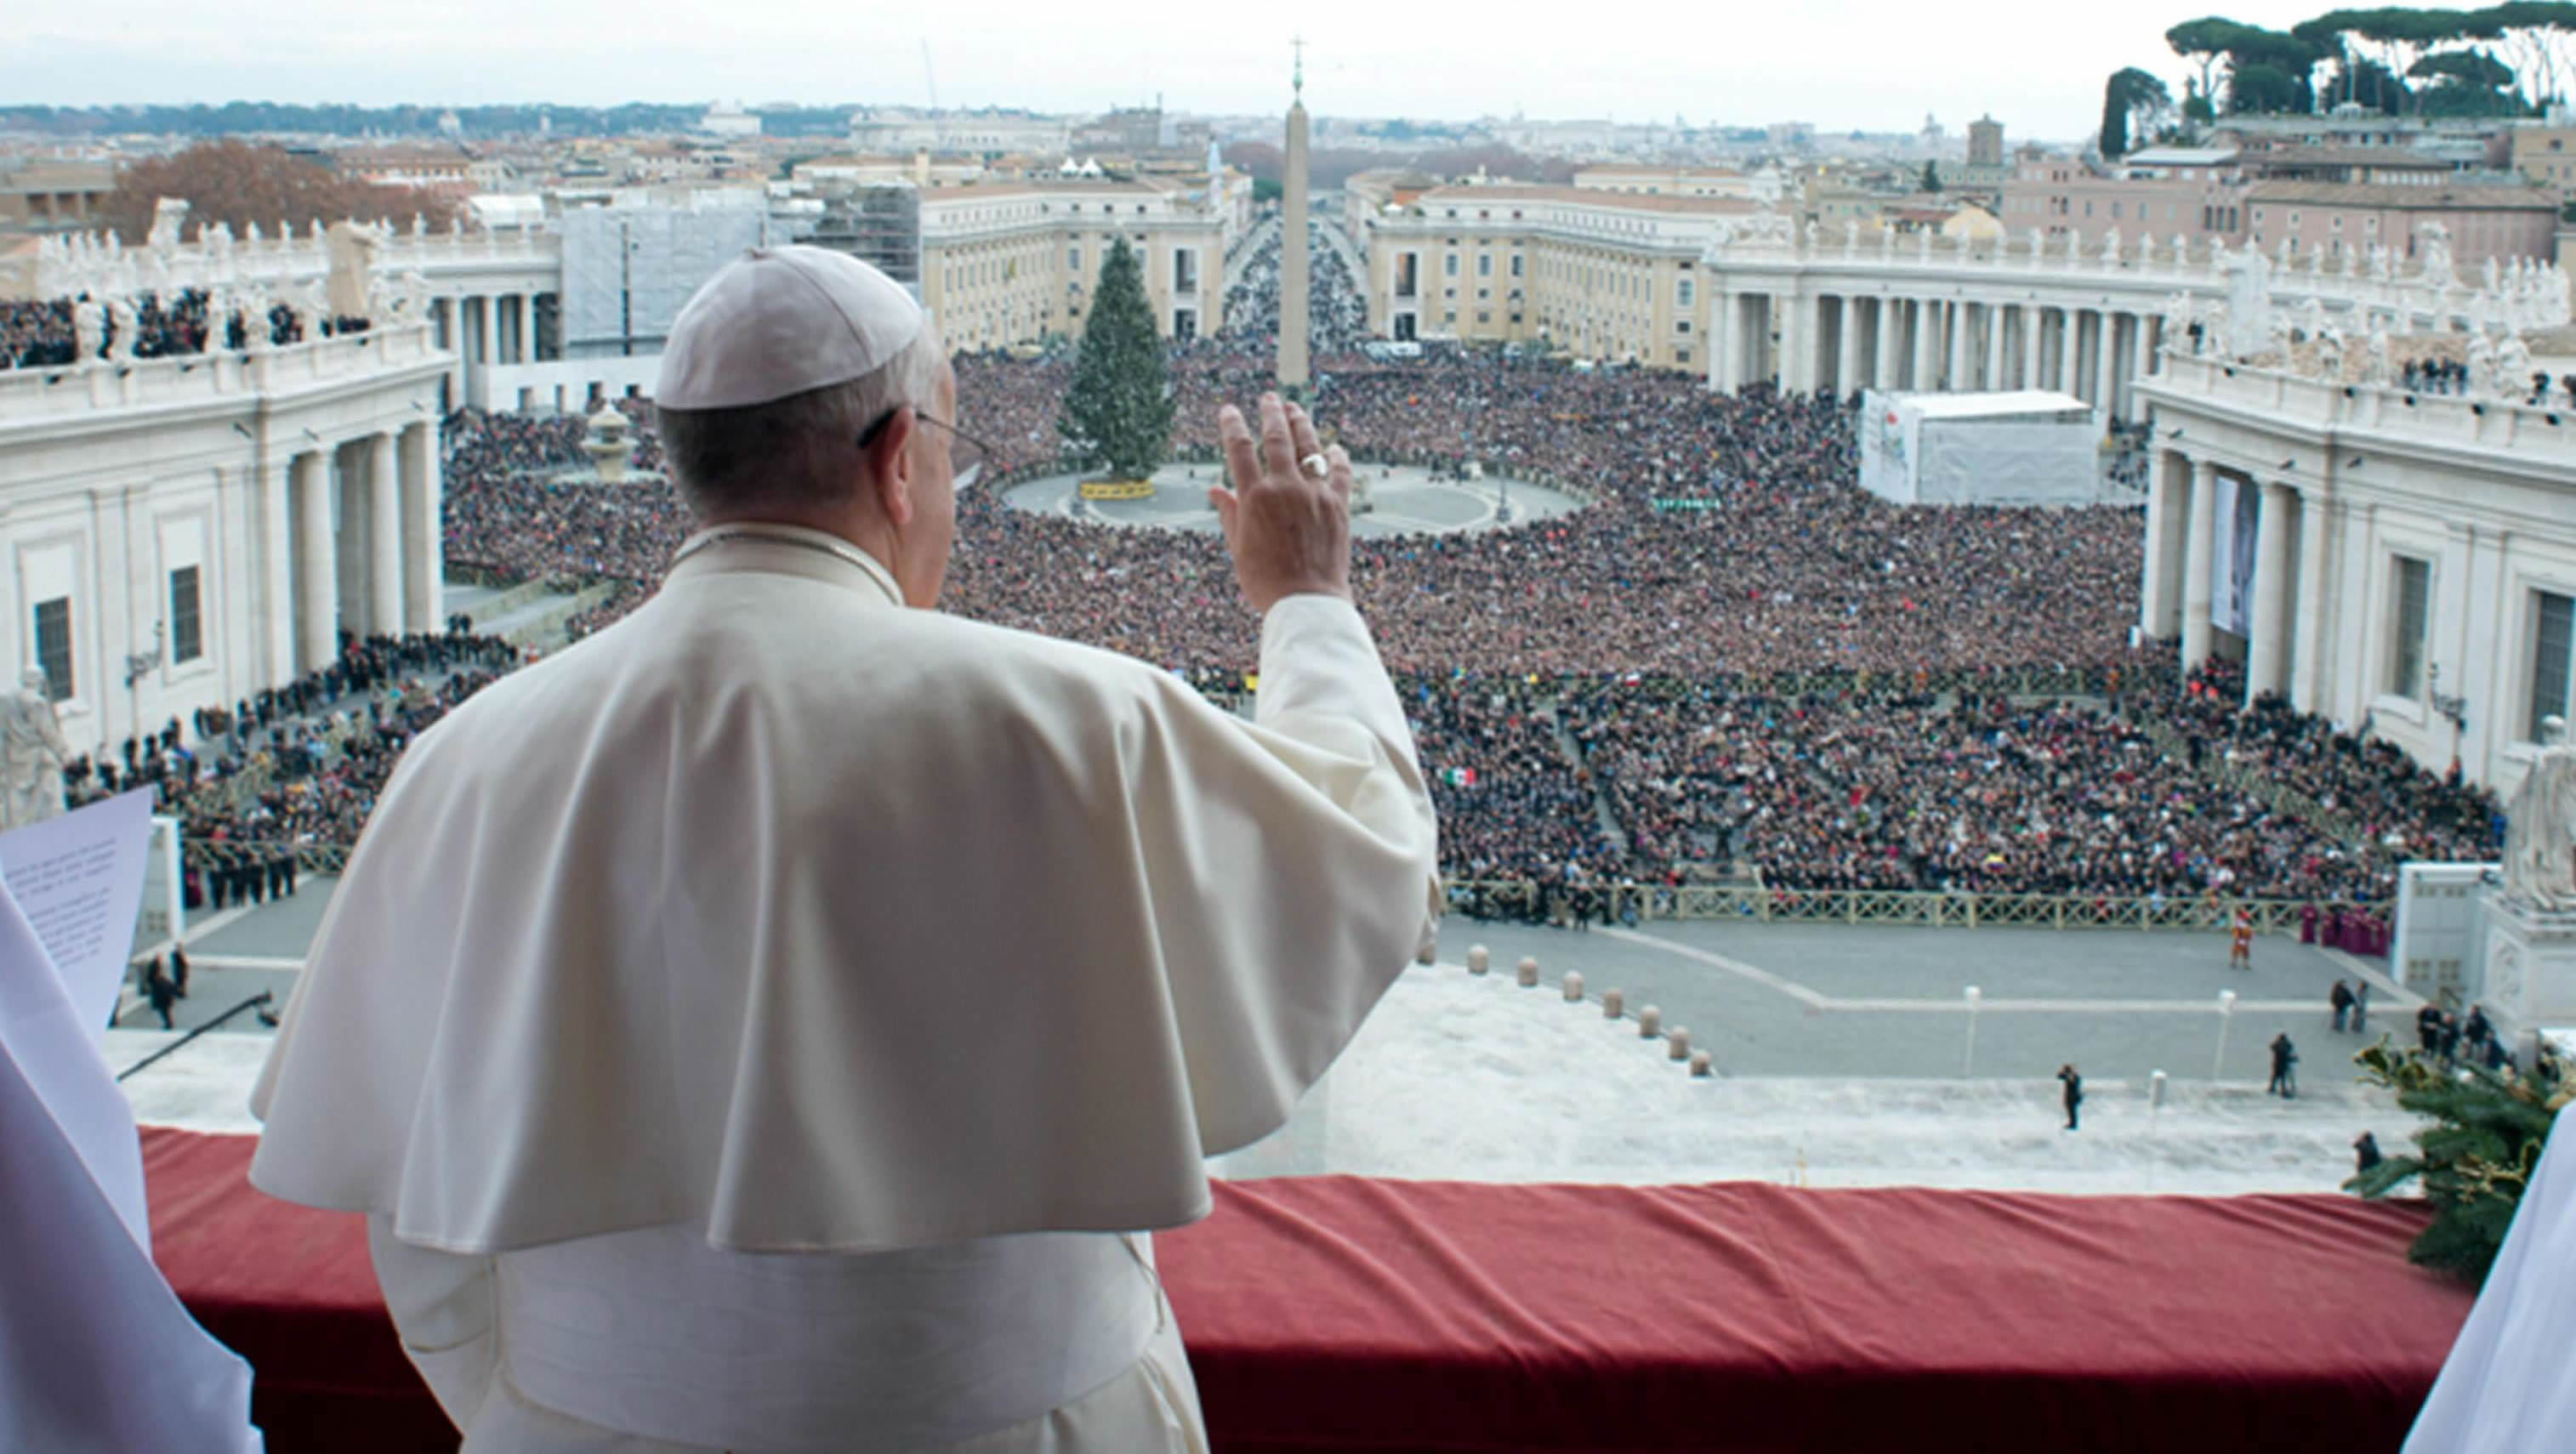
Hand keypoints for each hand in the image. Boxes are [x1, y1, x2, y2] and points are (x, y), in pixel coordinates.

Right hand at [1211, 393, 1351, 613]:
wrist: (1307, 602)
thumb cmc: (1266, 581)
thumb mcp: (1238, 547)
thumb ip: (1229, 513)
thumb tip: (1214, 490)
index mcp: (1255, 498)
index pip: (1240, 449)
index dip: (1233, 426)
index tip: (1229, 410)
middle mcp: (1285, 488)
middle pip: (1277, 437)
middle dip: (1271, 412)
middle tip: (1269, 398)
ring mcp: (1315, 494)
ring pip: (1309, 446)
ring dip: (1301, 424)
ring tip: (1295, 410)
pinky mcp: (1339, 505)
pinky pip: (1340, 472)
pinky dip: (1337, 457)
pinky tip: (1333, 447)